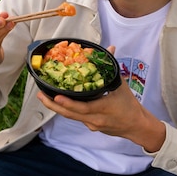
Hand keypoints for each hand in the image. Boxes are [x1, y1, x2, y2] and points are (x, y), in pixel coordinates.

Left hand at [37, 78, 165, 152]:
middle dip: (53, 105)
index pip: (83, 107)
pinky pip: (76, 117)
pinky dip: (67, 109)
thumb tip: (110, 49)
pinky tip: (58, 102)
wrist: (136, 126)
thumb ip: (112, 67)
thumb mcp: (121, 85)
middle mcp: (95, 119)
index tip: (56, 97)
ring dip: (56, 108)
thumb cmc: (130, 106)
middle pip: (70, 114)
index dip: (68, 103)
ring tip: (43, 97)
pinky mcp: (90, 126)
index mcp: (103, 108)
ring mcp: (91, 124)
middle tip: (40, 95)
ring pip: (71, 116)